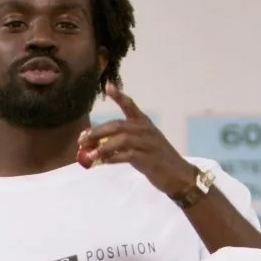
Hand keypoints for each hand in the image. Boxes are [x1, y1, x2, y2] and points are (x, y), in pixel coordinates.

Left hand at [76, 84, 196, 197]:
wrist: (179, 175)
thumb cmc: (157, 159)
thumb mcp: (141, 144)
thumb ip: (122, 141)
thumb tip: (96, 144)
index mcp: (145, 124)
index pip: (131, 106)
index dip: (119, 96)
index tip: (107, 86)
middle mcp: (146, 130)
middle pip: (118, 126)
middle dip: (98, 131)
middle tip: (82, 139)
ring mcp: (149, 144)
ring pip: (122, 139)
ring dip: (103, 147)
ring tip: (89, 154)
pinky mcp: (149, 159)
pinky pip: (128, 155)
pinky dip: (113, 158)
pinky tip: (103, 162)